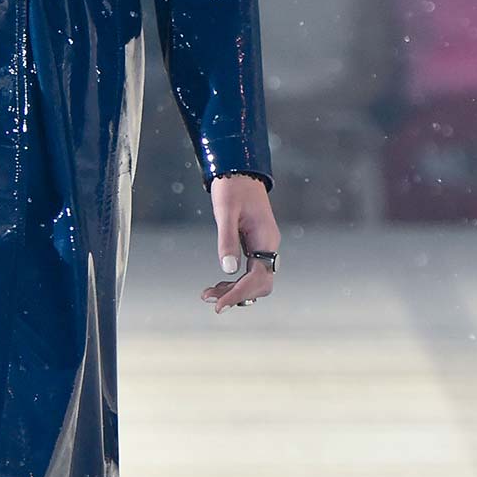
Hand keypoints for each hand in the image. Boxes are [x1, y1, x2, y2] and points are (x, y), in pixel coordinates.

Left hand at [201, 173, 279, 315]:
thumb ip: (227, 240)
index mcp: (266, 239)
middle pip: (259, 284)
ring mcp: (263, 247)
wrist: (239, 171)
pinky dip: (234, 281)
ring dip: (234, 290)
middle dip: (236, 295)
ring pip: (254, 280)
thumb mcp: (225, 212)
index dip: (239, 294)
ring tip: (207, 295)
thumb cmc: (232, 188)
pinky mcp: (255, 246)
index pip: (257, 278)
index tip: (219, 305)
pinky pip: (249, 271)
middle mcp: (269, 246)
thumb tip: (229, 270)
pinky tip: (218, 283)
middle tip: (208, 298)